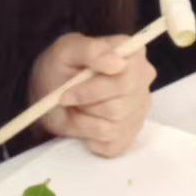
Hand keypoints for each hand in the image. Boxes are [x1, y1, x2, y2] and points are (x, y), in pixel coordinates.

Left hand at [29, 33, 155, 157]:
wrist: (52, 91)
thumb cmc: (62, 66)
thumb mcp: (66, 50)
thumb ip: (90, 50)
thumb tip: (118, 63)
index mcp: (133, 55)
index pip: (126, 79)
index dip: (93, 90)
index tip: (67, 93)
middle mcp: (143, 82)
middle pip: (118, 108)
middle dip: (86, 107)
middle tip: (66, 99)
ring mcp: (139, 109)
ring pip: (112, 128)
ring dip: (83, 122)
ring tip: (76, 108)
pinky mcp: (130, 133)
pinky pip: (111, 145)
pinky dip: (90, 138)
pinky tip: (84, 122)